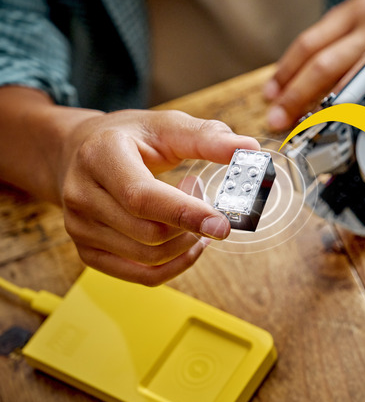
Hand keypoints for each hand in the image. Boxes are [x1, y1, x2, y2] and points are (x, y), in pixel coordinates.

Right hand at [58, 109, 260, 284]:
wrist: (81, 152)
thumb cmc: (131, 138)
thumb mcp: (167, 126)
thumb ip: (208, 136)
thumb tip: (248, 147)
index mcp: (100, 156)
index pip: (142, 197)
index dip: (186, 213)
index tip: (223, 223)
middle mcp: (81, 194)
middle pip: (149, 233)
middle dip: (191, 224)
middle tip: (203, 196)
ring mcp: (79, 227)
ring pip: (149, 257)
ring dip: (186, 243)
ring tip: (193, 214)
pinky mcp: (88, 252)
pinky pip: (142, 276)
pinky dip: (176, 265)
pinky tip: (189, 242)